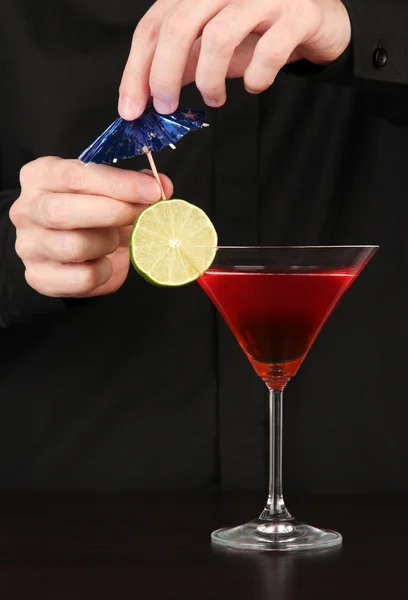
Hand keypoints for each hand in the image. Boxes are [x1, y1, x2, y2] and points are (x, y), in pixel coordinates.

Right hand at [9, 157, 172, 297]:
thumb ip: (136, 185)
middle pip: (64, 212)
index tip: (153, 190)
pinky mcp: (39, 277)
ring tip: (114, 239)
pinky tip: (105, 262)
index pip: (75, 175)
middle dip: (114, 213)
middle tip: (143, 214)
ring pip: (74, 247)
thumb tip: (163, 184)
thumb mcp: (110, 192)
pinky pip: (82, 278)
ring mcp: (29, 246)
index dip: (118, 183)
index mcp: (40, 176)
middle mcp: (26, 209)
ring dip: (107, 243)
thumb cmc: (90, 213)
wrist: (70, 252)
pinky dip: (103, 271)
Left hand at [118, 0, 350, 119]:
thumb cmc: (260, 31)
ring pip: (219, 36)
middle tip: (165, 108)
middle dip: (164, 75)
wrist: (318, 20)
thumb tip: (146, 95)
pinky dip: (257, 77)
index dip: (137, 69)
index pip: (154, 25)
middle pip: (179, 25)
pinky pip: (269, 51)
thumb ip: (182, 61)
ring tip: (215, 100)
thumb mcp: (212, 45)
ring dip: (210, 80)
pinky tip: (255, 86)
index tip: (131, 108)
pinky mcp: (299, 13)